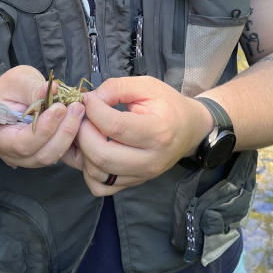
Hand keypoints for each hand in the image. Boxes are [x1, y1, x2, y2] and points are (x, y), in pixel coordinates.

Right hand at [0, 66, 84, 169]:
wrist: (6, 100)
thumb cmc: (7, 90)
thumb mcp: (17, 81)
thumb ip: (33, 88)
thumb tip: (54, 90)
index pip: (22, 143)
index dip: (44, 128)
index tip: (59, 108)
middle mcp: (12, 154)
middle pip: (42, 155)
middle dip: (63, 132)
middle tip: (76, 108)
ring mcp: (28, 158)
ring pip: (53, 156)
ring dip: (69, 134)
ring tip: (78, 111)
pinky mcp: (43, 155)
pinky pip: (59, 154)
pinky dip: (70, 138)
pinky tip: (76, 120)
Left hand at [74, 76, 213, 195]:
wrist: (189, 129)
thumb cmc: (168, 105)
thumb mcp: (147, 86)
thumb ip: (117, 87)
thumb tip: (90, 99)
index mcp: (158, 132)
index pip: (115, 126)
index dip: (93, 110)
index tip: (89, 99)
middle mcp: (150, 160)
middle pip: (101, 155)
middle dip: (82, 133)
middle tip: (83, 117)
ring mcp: (141, 176)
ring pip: (96, 173)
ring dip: (82, 151)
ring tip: (87, 132)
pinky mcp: (132, 184)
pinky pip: (99, 187)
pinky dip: (88, 171)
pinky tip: (92, 151)